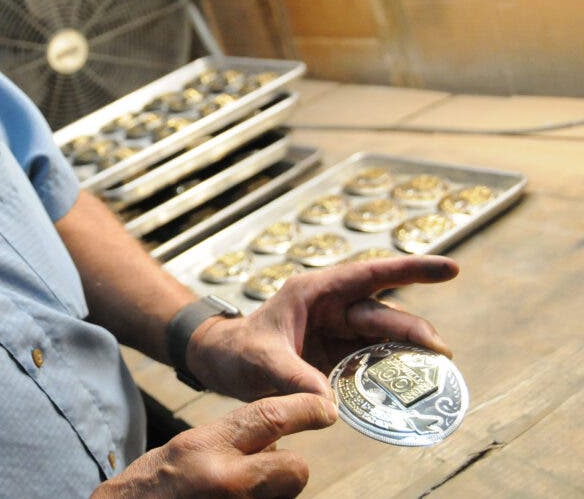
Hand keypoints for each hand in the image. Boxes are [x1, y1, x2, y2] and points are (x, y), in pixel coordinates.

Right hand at [92, 393, 336, 497]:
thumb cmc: (154, 486)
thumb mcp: (190, 448)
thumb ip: (233, 441)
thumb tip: (274, 442)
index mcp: (208, 448)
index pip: (270, 418)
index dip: (305, 410)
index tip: (325, 410)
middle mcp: (226, 480)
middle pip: (297, 470)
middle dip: (289, 469)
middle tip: (266, 471)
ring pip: (285, 497)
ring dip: (270, 494)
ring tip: (230, 493)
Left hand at [188, 255, 457, 400]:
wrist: (222, 364)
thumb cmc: (237, 351)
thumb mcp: (261, 362)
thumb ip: (293, 379)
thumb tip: (327, 405)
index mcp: (315, 292)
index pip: (370, 275)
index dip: (411, 270)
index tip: (450, 268)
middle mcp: (331, 307)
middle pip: (381, 314)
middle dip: (413, 330)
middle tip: (442, 353)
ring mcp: (337, 332)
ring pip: (382, 338)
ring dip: (408, 353)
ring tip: (435, 371)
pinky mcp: (338, 356)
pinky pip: (372, 360)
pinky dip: (391, 372)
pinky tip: (411, 386)